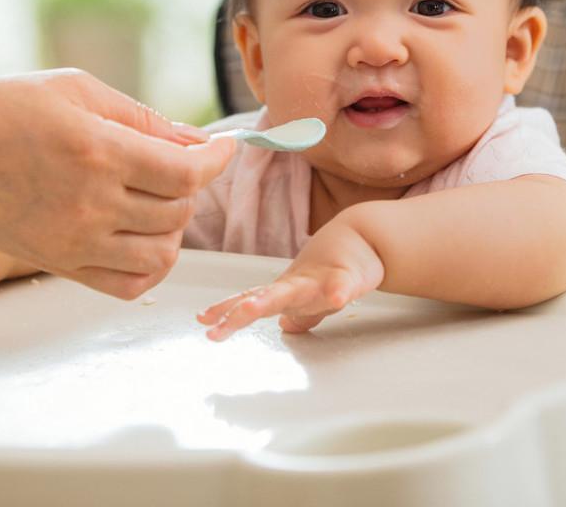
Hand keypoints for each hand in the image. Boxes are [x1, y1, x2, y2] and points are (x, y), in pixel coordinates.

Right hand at [0, 69, 236, 300]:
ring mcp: (74, 241)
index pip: (187, 173)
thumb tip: (195, 141)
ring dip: (175, 226)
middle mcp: (90, 204)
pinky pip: (127, 284)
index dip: (217, 160)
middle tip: (179, 161)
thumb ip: (142, 117)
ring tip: (160, 198)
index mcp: (98, 152)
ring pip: (160, 253)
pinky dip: (151, 266)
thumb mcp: (76, 89)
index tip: (225, 147)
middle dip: (192, 184)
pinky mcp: (58, 264)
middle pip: (178, 212)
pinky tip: (145, 237)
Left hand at [197, 216, 385, 340]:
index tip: (203, 321)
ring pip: (295, 291)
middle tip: (216, 327)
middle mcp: (297, 285)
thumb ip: (299, 314)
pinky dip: (339, 290)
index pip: (250, 300)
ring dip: (272, 300)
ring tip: (251, 309)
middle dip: (240, 311)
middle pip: (264, 299)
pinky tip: (337, 298)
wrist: (363, 238)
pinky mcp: (349, 277)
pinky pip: (344, 285)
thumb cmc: (334, 269)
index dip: (226, 311)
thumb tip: (286, 327)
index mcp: (286, 291)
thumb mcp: (311, 297)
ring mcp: (321, 280)